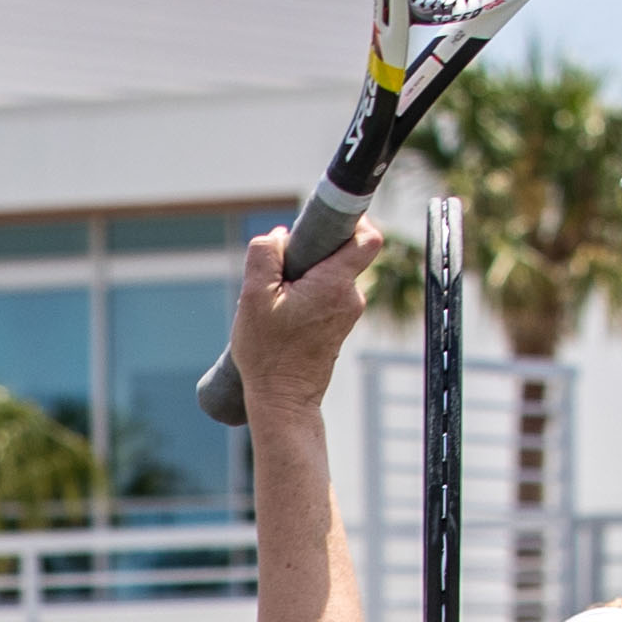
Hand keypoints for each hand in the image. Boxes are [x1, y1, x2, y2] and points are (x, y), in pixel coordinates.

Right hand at [232, 213, 379, 412]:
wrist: (283, 400)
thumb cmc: (268, 353)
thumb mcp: (253, 297)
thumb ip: (264, 255)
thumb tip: (279, 236)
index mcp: (335, 284)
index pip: (367, 238)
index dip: (352, 221)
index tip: (325, 223)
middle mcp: (350, 298)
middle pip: (343, 254)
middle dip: (314, 251)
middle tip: (283, 268)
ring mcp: (347, 314)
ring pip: (332, 276)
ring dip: (307, 276)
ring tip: (277, 299)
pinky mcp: (339, 328)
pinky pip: (328, 295)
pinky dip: (309, 294)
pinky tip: (283, 314)